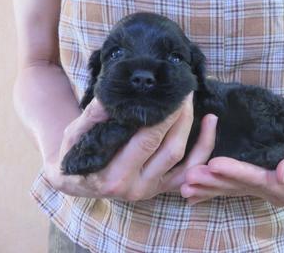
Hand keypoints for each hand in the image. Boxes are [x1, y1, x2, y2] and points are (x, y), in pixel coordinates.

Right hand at [44, 93, 218, 200]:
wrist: (74, 180)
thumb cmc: (73, 155)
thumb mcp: (75, 135)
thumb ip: (93, 116)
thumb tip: (115, 93)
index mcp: (114, 177)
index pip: (147, 140)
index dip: (165, 115)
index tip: (173, 92)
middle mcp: (136, 188)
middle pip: (171, 149)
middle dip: (182, 118)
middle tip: (186, 92)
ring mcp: (151, 190)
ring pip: (185, 162)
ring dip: (198, 134)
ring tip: (201, 106)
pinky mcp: (161, 189)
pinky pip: (189, 172)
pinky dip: (203, 150)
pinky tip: (210, 125)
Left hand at [181, 130, 283, 206]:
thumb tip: (283, 173)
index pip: (260, 180)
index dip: (237, 172)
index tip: (214, 163)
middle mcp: (276, 196)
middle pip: (241, 188)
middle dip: (214, 182)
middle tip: (189, 177)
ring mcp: (265, 192)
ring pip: (233, 190)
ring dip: (208, 187)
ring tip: (185, 185)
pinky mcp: (257, 186)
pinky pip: (233, 189)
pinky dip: (213, 191)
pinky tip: (194, 195)